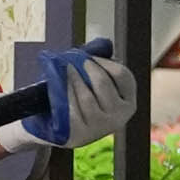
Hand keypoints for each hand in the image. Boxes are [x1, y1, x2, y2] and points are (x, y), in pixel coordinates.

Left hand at [21, 37, 137, 150]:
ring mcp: (100, 128)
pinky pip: (71, 108)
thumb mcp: (91, 84)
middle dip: (87, 68)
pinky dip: (64, 94)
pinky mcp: (80, 134)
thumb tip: (103, 45)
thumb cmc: (75, 101)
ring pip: (86, 95)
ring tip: (64, 69)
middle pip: (104, 83)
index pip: (123, 76)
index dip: (104, 62)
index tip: (88, 57)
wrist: (51, 128)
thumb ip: (99, 65)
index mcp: (128, 102)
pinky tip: (58, 87)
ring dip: (73, 78)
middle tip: (72, 60)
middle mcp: (119, 117)